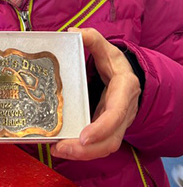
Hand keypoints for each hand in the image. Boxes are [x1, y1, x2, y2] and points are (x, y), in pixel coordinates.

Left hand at [51, 27, 140, 160]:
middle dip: (86, 150)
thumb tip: (73, 32)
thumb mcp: (107, 49)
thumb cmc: (116, 64)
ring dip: (81, 154)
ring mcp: (116, 125)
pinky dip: (80, 151)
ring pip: (104, 148)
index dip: (101, 128)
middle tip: (61, 148)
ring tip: (57, 150)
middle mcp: (123, 113)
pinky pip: (97, 146)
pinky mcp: (106, 131)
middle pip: (110, 140)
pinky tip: (60, 147)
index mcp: (124, 91)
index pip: (116, 114)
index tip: (83, 136)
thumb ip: (92, 39)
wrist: (129, 78)